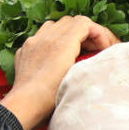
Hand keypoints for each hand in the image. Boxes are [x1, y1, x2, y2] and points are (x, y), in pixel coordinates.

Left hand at [0, 15, 119, 129]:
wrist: (24, 107)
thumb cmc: (50, 99)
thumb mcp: (79, 78)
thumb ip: (91, 60)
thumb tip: (100, 56)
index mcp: (62, 44)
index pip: (85, 24)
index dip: (99, 33)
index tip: (104, 47)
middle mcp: (46, 38)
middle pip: (71, 22)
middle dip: (86, 32)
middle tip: (95, 48)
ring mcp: (33, 43)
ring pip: (55, 25)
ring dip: (69, 33)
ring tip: (76, 49)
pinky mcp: (25, 51)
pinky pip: (41, 36)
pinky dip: (52, 40)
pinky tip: (56, 55)